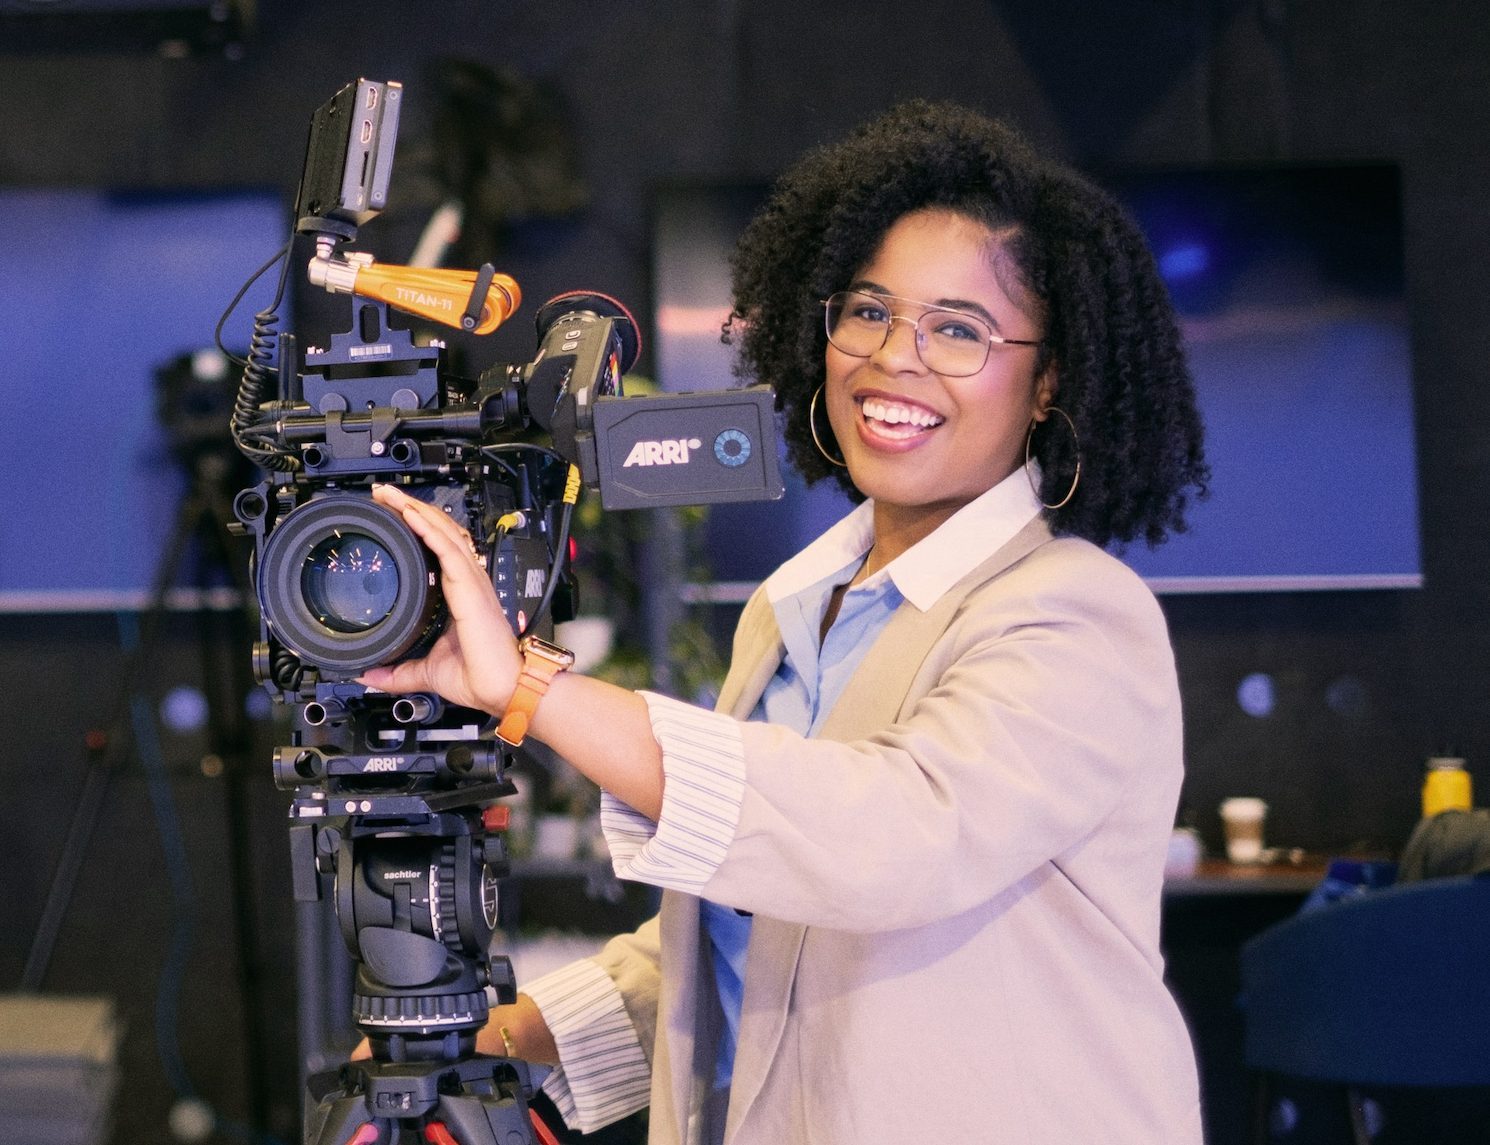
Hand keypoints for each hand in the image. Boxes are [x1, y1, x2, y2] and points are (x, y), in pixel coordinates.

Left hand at [357, 483, 521, 714]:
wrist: (503, 689)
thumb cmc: (478, 677)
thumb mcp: (425, 672)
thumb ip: (397, 672)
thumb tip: (369, 674)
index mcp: (462, 596)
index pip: (441, 549)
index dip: (419, 527)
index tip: (394, 515)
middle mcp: (470, 583)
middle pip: (442, 532)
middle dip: (414, 508)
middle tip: (386, 494)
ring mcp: (473, 583)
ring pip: (445, 534)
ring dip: (417, 511)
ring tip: (392, 496)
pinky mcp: (472, 590)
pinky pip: (450, 552)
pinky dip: (429, 531)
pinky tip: (411, 515)